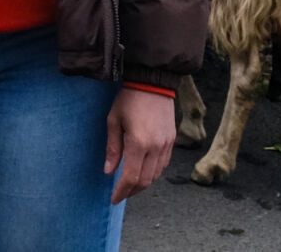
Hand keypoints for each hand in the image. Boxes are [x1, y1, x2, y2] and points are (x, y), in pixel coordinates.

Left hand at [104, 88, 175, 203]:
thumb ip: (113, 148)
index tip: (114, 199)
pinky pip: (163, 164)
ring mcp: (166, 145)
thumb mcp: (114, 121)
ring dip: (143, 184)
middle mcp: (156, 148)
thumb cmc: (129, 99)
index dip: (122, 191)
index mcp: (139, 143)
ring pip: (156, 175)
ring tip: (130, 184)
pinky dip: (153, 173)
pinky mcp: (172, 140)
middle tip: (121, 194)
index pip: (131, 178)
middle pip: (145, 181)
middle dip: (132, 191)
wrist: (153, 82)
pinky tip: (143, 171)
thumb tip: (109, 171)